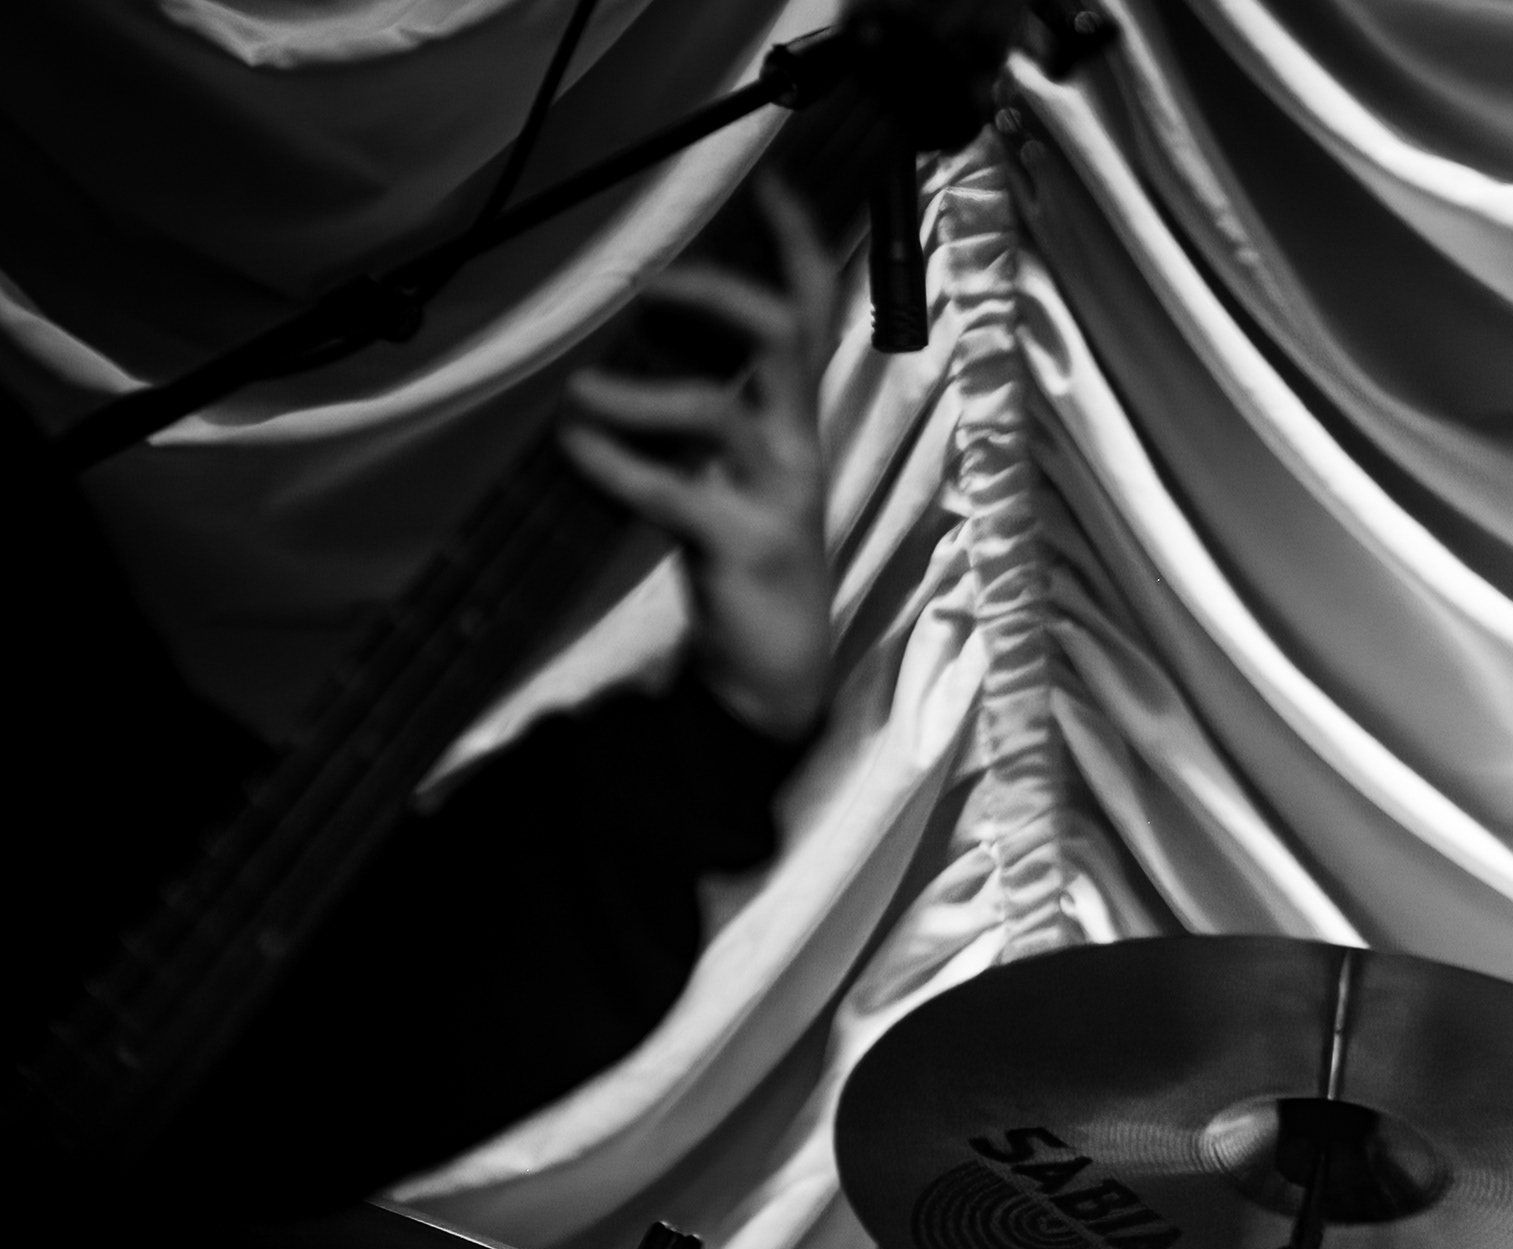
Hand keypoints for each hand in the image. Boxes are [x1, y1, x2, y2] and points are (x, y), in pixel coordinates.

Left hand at [557, 180, 840, 742]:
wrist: (776, 673)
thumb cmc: (745, 559)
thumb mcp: (736, 471)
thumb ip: (709, 407)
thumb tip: (637, 337)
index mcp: (798, 421)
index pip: (812, 316)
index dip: (799, 248)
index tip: (771, 185)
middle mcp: (799, 446)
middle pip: (780, 338)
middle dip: (714, 296)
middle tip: (648, 288)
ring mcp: (778, 497)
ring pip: (718, 414)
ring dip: (638, 393)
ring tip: (578, 392)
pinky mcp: (743, 548)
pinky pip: (673, 493)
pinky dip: (615, 465)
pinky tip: (573, 448)